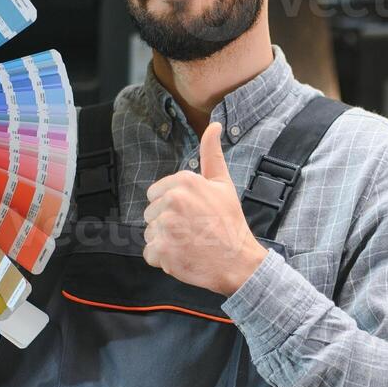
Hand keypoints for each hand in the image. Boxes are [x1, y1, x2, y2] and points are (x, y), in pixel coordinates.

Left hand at [143, 121, 266, 295]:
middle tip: (192, 231)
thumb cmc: (230, 223)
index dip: (171, 208)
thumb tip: (213, 125)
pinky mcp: (162, 249)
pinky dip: (163, 260)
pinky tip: (183, 256)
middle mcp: (173, 200)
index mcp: (184, 181)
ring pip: (149, 234)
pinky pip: (149, 254)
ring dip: (164, 242)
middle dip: (166, 225)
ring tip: (188, 244)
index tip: (191, 216)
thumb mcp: (223, 184)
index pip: (155, 194)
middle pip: (150, 214)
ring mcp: (167, 225)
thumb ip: (212, 154)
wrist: (238, 261)